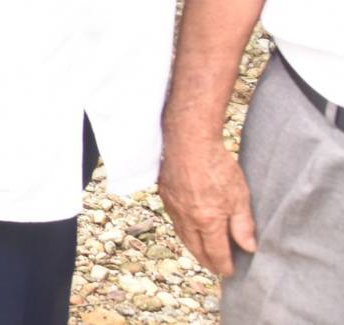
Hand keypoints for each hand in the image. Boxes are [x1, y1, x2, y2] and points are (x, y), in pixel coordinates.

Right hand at [159, 136, 257, 276]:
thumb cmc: (217, 166)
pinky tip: (188, 228)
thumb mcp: (240, 197)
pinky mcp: (165, 195)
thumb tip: (248, 247)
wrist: (189, 142)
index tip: (229, 272)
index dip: (224, 265)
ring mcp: (173, 207)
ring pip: (182, 236)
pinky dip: (183, 231)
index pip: (216, 252)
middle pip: (196, 249)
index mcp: (207, 222)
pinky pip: (174, 221)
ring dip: (193, 248)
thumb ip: (243, 225)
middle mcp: (187, 219)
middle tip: (215, 268)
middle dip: (206, 262)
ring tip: (202, 253)